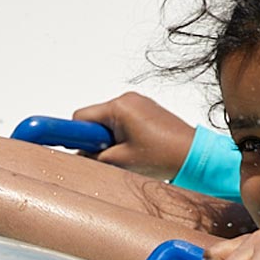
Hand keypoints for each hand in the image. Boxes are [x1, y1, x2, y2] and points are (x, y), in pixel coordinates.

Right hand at [73, 92, 196, 179]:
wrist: (193, 155)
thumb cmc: (162, 156)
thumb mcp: (120, 161)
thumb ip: (93, 157)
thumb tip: (79, 155)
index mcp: (119, 107)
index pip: (81, 117)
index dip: (74, 134)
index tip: (66, 144)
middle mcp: (127, 99)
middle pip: (95, 118)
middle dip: (96, 138)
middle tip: (109, 156)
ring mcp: (138, 102)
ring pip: (109, 120)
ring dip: (110, 137)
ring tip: (127, 153)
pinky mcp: (146, 109)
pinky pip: (123, 119)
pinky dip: (122, 134)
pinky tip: (136, 148)